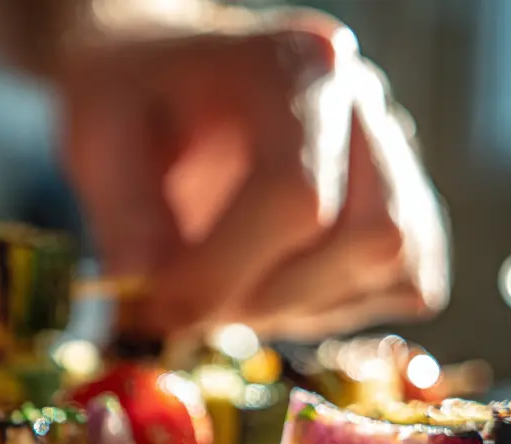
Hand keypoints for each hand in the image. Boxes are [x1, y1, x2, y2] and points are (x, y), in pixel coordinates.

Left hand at [57, 8, 447, 341]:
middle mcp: (363, 101)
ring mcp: (397, 150)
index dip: (226, 274)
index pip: (296, 194)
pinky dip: (333, 307)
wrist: (166, 74)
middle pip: (369, 237)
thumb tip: (140, 289)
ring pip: (399, 266)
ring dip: (298, 309)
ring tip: (221, 292)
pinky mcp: (408, 201)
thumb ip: (124, 211)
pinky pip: (409, 282)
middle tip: (186, 310)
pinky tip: (266, 288)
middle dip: (267, 300)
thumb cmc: (135, 96)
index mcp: (295, 65)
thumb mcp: (101, 133)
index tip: (159, 312)